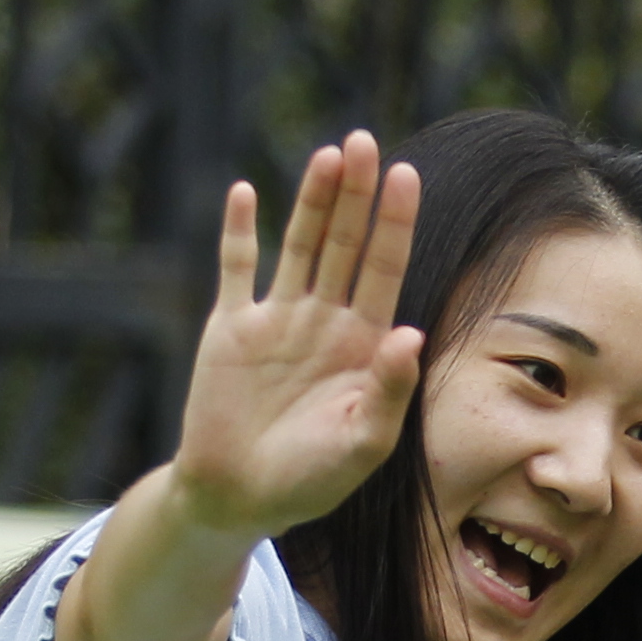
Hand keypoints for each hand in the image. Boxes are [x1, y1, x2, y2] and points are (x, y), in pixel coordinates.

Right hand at [167, 134, 426, 539]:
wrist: (237, 498)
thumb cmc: (310, 480)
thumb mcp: (361, 445)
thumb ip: (389, 391)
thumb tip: (410, 333)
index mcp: (363, 346)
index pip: (384, 269)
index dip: (393, 224)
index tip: (405, 176)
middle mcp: (325, 322)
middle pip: (345, 244)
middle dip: (356, 195)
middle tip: (365, 142)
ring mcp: (277, 320)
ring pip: (299, 245)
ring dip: (312, 201)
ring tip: (329, 155)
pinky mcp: (231, 328)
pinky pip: (236, 269)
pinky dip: (239, 232)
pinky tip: (246, 192)